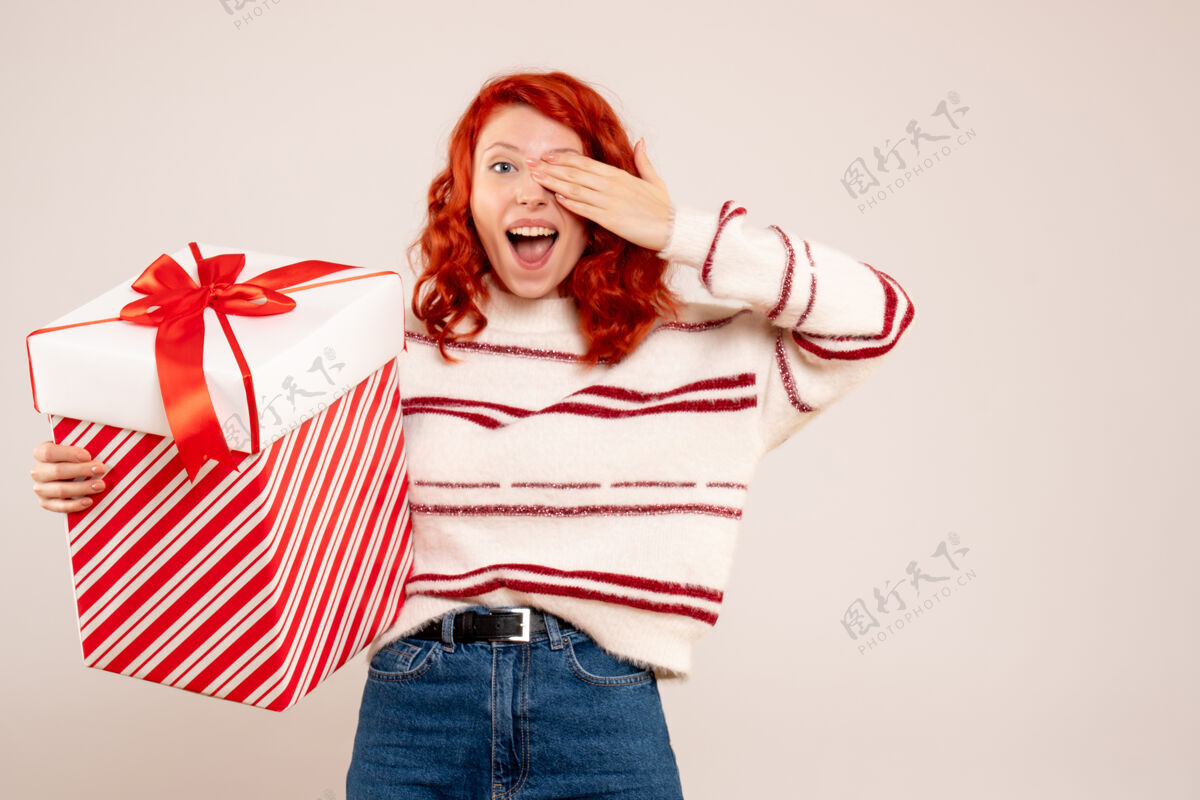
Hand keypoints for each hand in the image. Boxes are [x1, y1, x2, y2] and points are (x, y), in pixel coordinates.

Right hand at [31, 441, 106, 513]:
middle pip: (57, 471)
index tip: (88, 456)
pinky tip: (89, 501)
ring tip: (100, 485)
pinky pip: (59, 506)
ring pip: (60, 490)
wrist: (77, 474)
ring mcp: (41, 488)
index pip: (48, 452)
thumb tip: (99, 447)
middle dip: (81, 470)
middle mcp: (38, 471)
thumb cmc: (79, 457)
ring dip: (82, 488)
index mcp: (41, 453)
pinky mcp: (47, 503)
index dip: (68, 454)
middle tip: (101, 469)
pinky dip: (75, 504)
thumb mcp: (79, 446)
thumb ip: (84, 444)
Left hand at [526, 138, 672, 251]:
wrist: (672, 228)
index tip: (547, 156)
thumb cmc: (663, 208)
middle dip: (551, 168)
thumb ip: (643, 161)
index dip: (564, 158)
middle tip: (530, 164)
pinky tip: (556, 197)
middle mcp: (612, 185)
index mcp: (619, 175)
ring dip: (554, 182)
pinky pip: (585, 209)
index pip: (585, 163)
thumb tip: (640, 142)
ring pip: (576, 189)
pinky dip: (570, 202)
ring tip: (536, 178)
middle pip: (575, 173)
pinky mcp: (610, 219)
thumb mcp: (654, 180)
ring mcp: (610, 201)